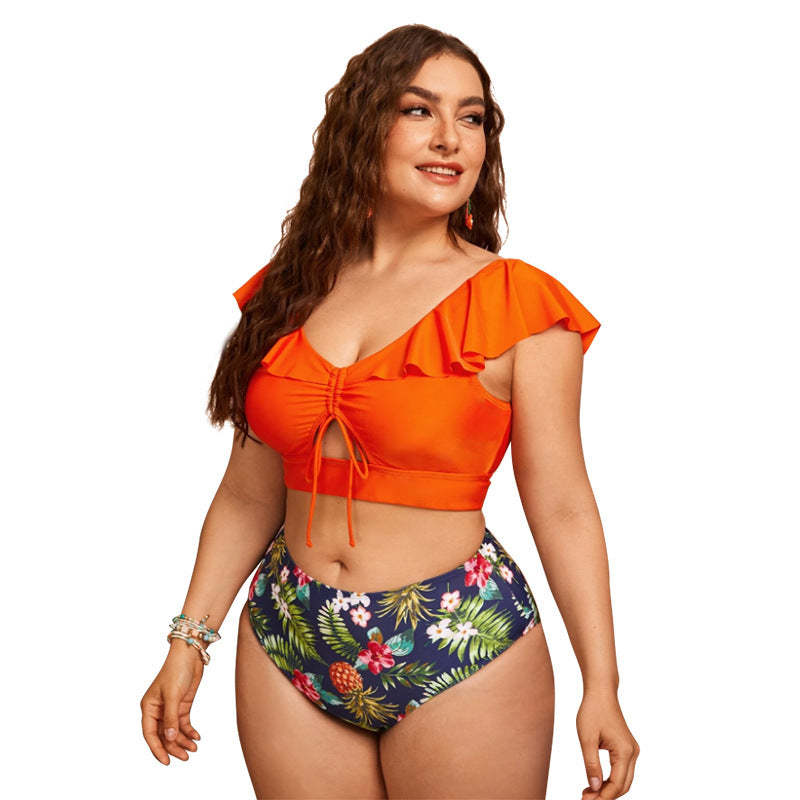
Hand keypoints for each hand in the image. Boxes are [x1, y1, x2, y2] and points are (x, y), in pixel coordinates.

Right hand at [140, 642, 204, 764]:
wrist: (190, 655)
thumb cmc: (176, 671)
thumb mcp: (173, 695)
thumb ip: (171, 718)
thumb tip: (169, 738)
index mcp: (148, 708)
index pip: (150, 734)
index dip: (157, 749)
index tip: (166, 761)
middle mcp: (157, 710)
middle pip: (163, 735)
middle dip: (174, 747)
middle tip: (186, 757)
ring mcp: (170, 708)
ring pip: (174, 731)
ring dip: (183, 740)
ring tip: (194, 748)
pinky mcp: (182, 705)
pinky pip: (183, 723)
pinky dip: (189, 731)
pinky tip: (196, 737)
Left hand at [577, 689, 639, 798]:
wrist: (601, 692)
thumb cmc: (592, 711)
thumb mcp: (587, 738)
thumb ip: (591, 764)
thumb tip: (594, 787)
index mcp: (624, 751)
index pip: (616, 784)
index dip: (602, 797)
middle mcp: (632, 752)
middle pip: (623, 786)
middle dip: (605, 796)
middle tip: (585, 799)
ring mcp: (631, 750)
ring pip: (623, 780)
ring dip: (607, 789)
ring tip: (588, 793)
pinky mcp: (627, 748)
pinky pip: (621, 771)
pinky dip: (610, 780)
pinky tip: (595, 783)